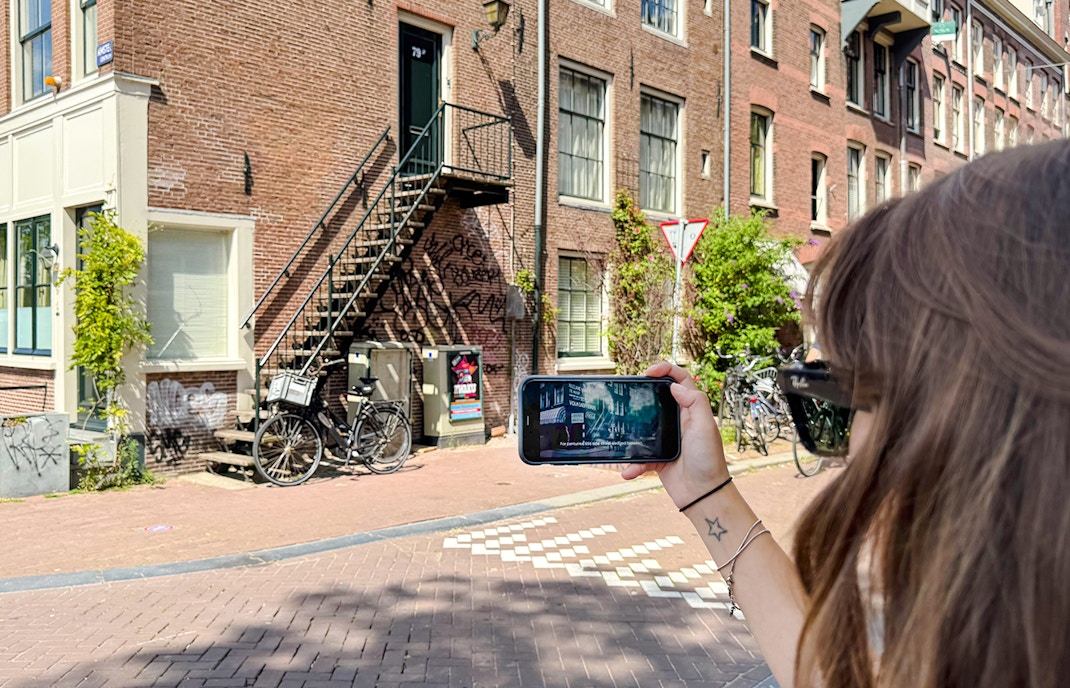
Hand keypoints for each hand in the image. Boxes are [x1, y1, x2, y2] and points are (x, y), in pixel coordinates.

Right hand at [621, 361, 730, 508]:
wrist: (703, 495)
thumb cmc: (708, 460)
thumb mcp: (705, 426)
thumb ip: (694, 402)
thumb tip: (674, 385)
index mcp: (691, 411)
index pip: (681, 381)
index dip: (666, 370)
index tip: (649, 372)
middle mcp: (678, 422)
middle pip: (658, 398)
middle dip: (644, 394)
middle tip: (630, 393)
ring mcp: (667, 439)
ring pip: (643, 427)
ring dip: (631, 431)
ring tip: (620, 431)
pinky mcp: (657, 458)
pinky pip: (639, 457)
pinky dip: (633, 464)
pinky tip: (628, 470)